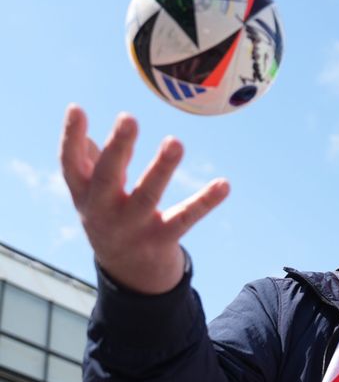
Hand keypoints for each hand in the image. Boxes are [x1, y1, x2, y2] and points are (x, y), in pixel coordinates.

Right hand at [59, 104, 229, 293]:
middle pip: (108, 176)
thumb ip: (89, 160)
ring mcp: (133, 227)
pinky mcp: (162, 239)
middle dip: (118, 147)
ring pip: (148, 195)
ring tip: (175, 141)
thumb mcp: (93, 192)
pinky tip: (224, 184)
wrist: (128, 272)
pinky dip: (205, 201)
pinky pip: (186, 218)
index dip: (71, 136)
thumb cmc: (110, 215)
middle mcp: (103, 211)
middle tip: (128, 118)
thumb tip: (81, 123)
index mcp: (84, 194)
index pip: (71, 163)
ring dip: (162, 168)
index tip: (77, 108)